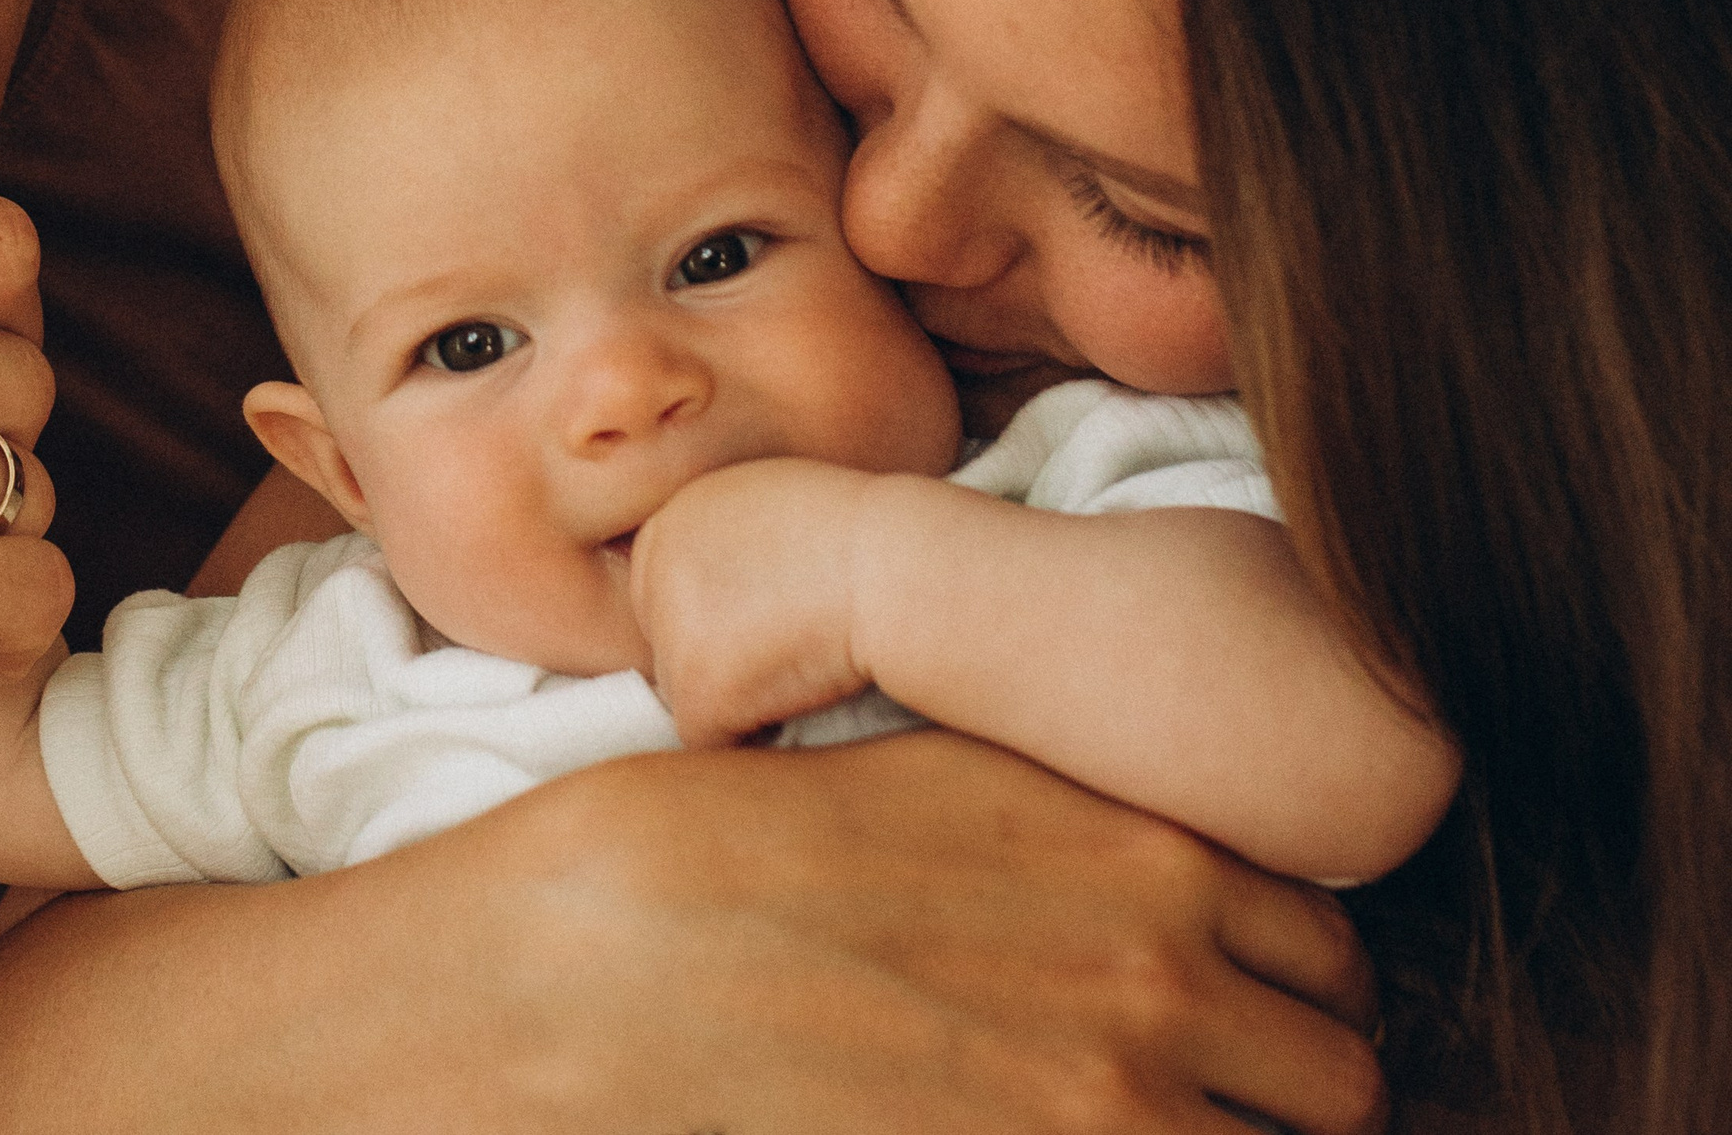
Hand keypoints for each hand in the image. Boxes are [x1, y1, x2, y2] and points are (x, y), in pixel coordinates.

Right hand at [0, 734, 1384, 1133]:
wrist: (548, 985)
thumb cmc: (679, 862)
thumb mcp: (866, 782)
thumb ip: (1020, 818)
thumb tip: (1133, 865)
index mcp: (1108, 832)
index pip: (1319, 926)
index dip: (1280, 968)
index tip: (1218, 991)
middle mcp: (1142, 965)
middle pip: (1335, 1066)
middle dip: (1279, 1078)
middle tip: (1179, 1085)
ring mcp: (1097, 1097)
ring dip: (1215, 1134)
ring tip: (1098, 1118)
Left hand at [632, 456, 886, 745]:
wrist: (895, 567)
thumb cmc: (865, 535)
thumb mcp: (771, 502)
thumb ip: (723, 538)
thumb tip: (716, 588)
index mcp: (671, 520)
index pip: (663, 593)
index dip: (720, 617)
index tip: (770, 617)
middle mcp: (655, 571)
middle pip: (666, 644)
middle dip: (716, 658)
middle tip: (786, 646)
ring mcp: (670, 632)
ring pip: (684, 692)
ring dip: (734, 697)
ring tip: (798, 667)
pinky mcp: (695, 689)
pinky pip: (706, 738)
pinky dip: (749, 735)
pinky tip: (796, 700)